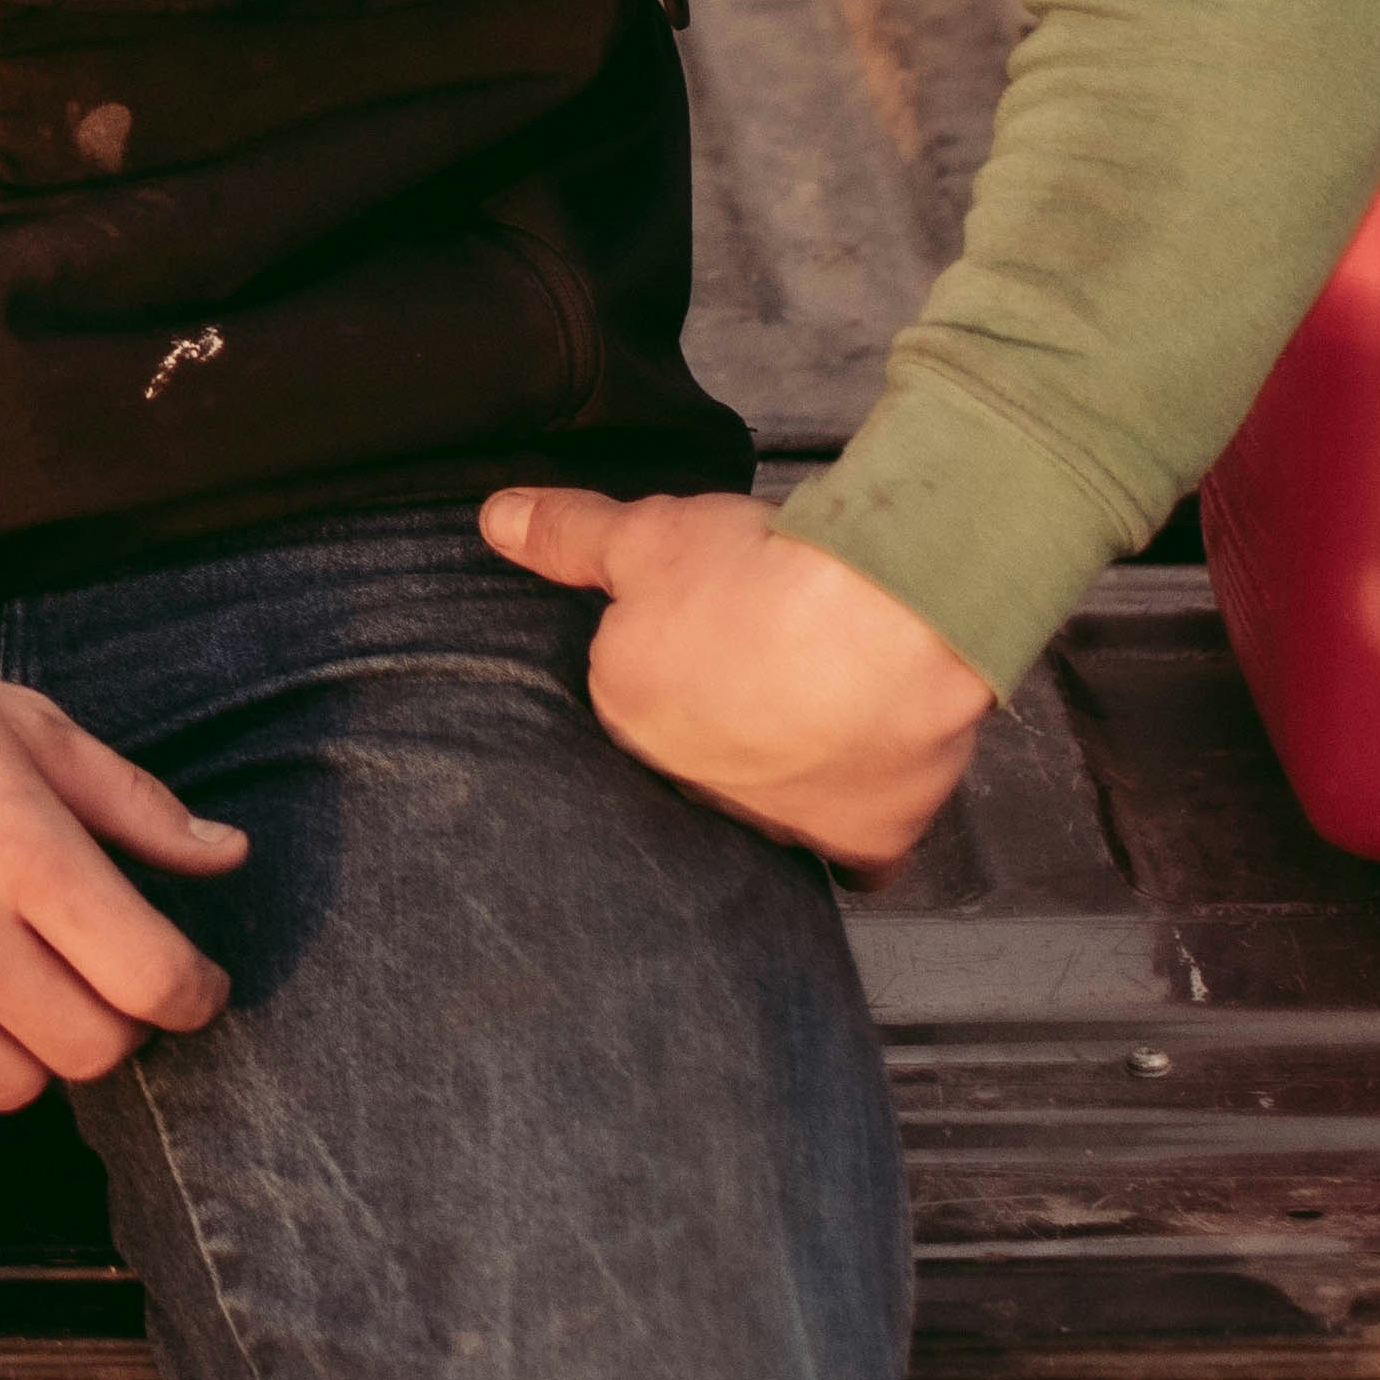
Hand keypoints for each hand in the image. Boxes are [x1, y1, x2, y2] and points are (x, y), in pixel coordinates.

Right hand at [0, 587, 248, 1135]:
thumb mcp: (23, 725)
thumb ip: (133, 804)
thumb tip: (229, 857)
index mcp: (20, 849)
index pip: (153, 978)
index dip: (196, 993)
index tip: (193, 980)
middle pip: (95, 1051)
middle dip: (121, 1021)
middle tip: (101, 977)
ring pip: (17, 1091)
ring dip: (38, 1051)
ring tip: (17, 986)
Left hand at [480, 486, 991, 874]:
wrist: (883, 622)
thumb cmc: (765, 577)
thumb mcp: (648, 535)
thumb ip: (570, 535)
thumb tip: (496, 522)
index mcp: (631, 715)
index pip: (639, 697)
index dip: (680, 654)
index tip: (716, 625)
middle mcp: (694, 787)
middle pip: (704, 756)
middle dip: (731, 717)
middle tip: (772, 657)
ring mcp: (779, 825)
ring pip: (775, 806)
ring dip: (794, 769)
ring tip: (828, 706)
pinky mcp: (860, 844)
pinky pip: (854, 857)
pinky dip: (857, 828)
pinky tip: (863, 786)